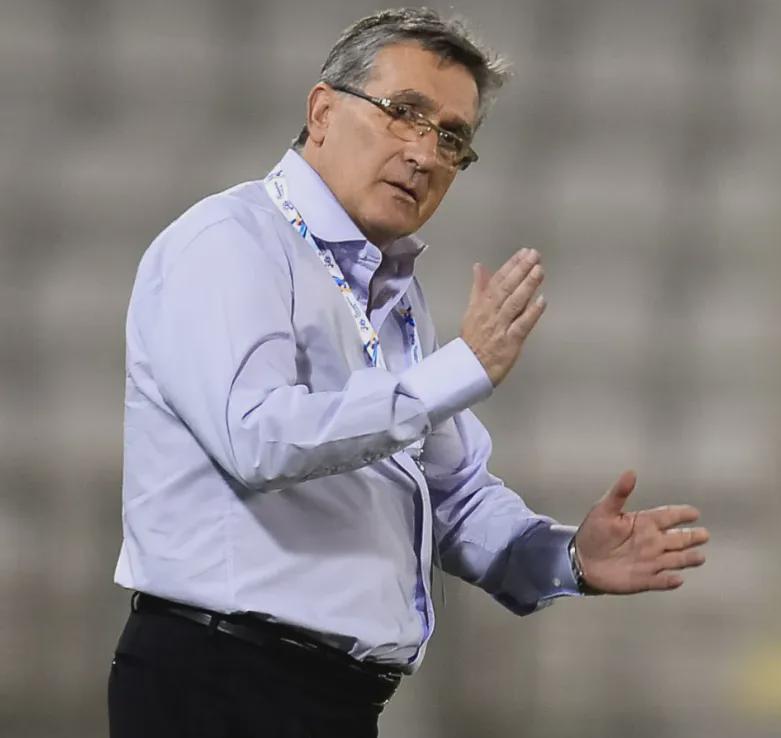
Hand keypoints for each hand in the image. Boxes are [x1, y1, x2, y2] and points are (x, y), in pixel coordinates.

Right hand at [460, 247, 545, 386]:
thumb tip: (479, 267)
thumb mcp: (471, 311)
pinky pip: (522, 325)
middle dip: (521, 270)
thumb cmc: (473, 341)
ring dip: (527, 286)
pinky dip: (532, 313)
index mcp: (481, 305)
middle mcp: (491, 313)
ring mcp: (500, 327)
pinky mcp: (510, 342)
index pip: (497, 281)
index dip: (511, 266)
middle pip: (507, 288)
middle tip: (534, 256)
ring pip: (515, 303)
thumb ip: (479, 288)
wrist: (468, 368)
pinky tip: (542, 301)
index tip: (523, 253)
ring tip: (539, 271)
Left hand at [574, 470, 709, 593]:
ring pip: (675, 560)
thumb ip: (619, 492)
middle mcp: (652, 542)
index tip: (694, 512)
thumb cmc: (593, 533)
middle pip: (678, 539)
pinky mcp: (644, 579)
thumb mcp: (603, 509)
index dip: (681, 514)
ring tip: (699, 557)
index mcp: (644, 523)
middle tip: (704, 534)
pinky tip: (677, 579)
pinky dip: (669, 581)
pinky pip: (660, 581)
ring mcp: (650, 562)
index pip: (668, 516)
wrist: (581, 560)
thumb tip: (631, 472)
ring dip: (687, 558)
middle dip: (692, 537)